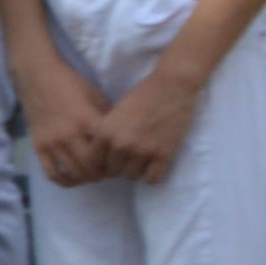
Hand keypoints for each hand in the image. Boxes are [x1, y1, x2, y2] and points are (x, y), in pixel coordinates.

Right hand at [14, 61, 112, 189]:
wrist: (37, 75)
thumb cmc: (70, 83)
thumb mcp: (95, 96)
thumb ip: (106, 118)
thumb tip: (118, 138)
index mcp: (86, 120)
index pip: (105, 152)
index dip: (115, 161)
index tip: (119, 161)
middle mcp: (69, 134)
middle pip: (90, 167)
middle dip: (102, 173)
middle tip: (108, 171)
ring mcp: (52, 142)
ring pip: (73, 173)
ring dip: (86, 178)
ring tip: (92, 174)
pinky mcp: (39, 145)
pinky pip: (51, 172)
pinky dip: (64, 180)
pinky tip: (72, 178)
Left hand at [82, 65, 192, 190]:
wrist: (172, 85)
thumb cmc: (142, 94)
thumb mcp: (115, 112)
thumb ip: (107, 133)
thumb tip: (102, 156)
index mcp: (105, 131)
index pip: (93, 161)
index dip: (101, 161)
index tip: (109, 158)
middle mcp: (121, 144)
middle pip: (113, 171)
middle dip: (120, 166)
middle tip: (129, 157)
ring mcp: (143, 151)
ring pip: (132, 176)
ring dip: (136, 170)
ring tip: (143, 159)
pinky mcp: (164, 154)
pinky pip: (153, 179)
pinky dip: (153, 174)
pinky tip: (155, 163)